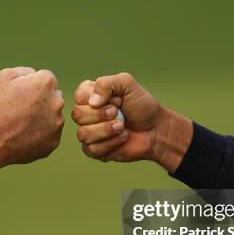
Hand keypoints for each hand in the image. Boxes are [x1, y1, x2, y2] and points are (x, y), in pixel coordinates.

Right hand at [0, 67, 64, 173]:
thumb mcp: (4, 77)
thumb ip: (25, 71)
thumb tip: (36, 75)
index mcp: (46, 83)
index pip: (46, 78)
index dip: (32, 85)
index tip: (20, 95)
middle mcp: (57, 102)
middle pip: (53, 96)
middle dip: (42, 100)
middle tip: (22, 110)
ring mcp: (57, 123)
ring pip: (54, 115)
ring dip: (43, 117)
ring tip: (22, 124)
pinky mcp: (55, 141)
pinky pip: (51, 133)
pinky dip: (41, 134)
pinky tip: (26, 136)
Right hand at [71, 73, 191, 171]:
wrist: (156, 129)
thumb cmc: (142, 107)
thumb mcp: (127, 84)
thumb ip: (107, 83)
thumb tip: (92, 101)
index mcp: (91, 96)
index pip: (78, 96)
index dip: (96, 99)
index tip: (116, 99)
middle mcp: (87, 114)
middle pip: (77, 115)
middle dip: (102, 114)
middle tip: (119, 113)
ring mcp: (89, 132)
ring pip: (83, 134)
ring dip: (107, 130)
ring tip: (122, 126)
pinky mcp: (94, 150)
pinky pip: (92, 149)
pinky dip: (111, 143)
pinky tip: (122, 138)